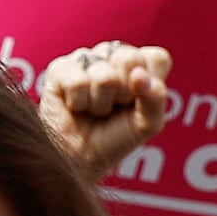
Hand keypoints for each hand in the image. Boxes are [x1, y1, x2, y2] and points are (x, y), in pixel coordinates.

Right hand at [34, 42, 172, 180]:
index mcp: (140, 65)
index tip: (139, 101)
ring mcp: (86, 59)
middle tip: (115, 107)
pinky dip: (79, 104)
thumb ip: (156, 98)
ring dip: (100, 104)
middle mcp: (112, 57)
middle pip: (130, 59)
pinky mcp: (60, 68)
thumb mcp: (148, 123)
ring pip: (104, 75)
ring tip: (94, 110)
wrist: (79, 158)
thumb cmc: (115, 138)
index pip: (156, 58)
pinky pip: (77, 82)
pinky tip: (75, 106)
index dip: (151, 82)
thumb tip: (139, 74)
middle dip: (124, 93)